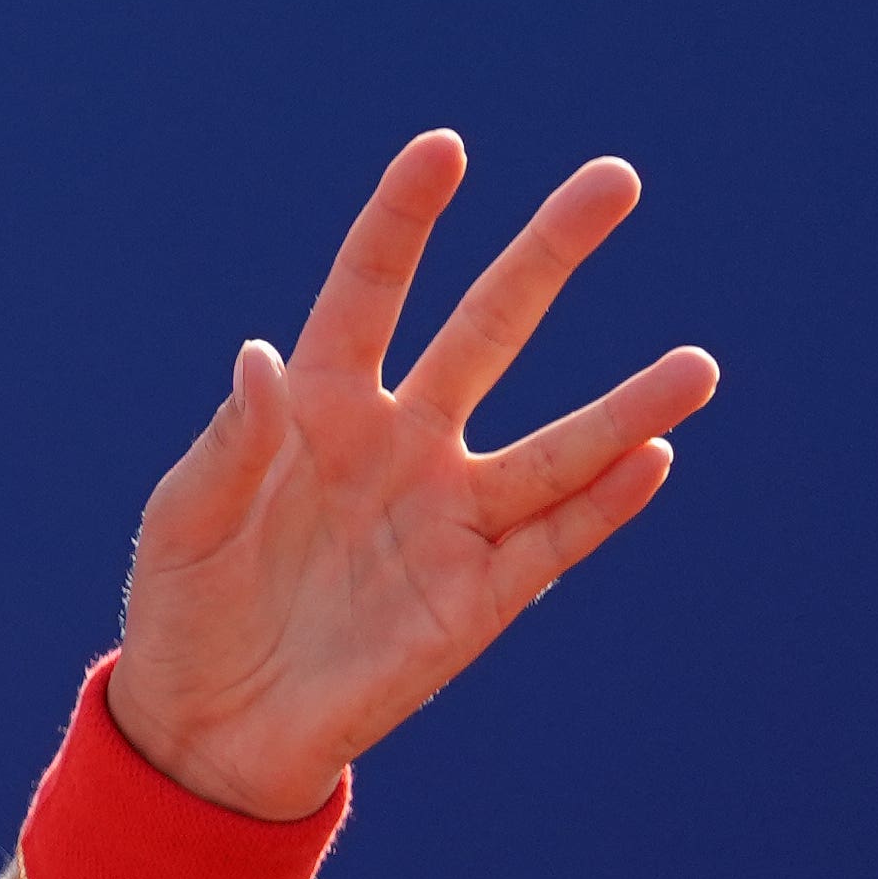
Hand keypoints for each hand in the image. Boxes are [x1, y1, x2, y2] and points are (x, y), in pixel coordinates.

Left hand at [106, 132, 721, 816]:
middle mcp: (400, 443)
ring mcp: (447, 516)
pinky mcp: (477, 597)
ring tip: (696, 367)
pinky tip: (654, 462)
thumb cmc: (184, 608)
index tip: (444, 149)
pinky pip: (554, 542)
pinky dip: (604, 507)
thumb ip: (227, 444)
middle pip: (488, 330)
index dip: (404, 221)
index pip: (369, 290)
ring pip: (554, 446)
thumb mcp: (181, 522)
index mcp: (318, 406)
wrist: (209, 729)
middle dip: (548, 255)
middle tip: (614, 180)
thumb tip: (261, 358)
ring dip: (626, 409)